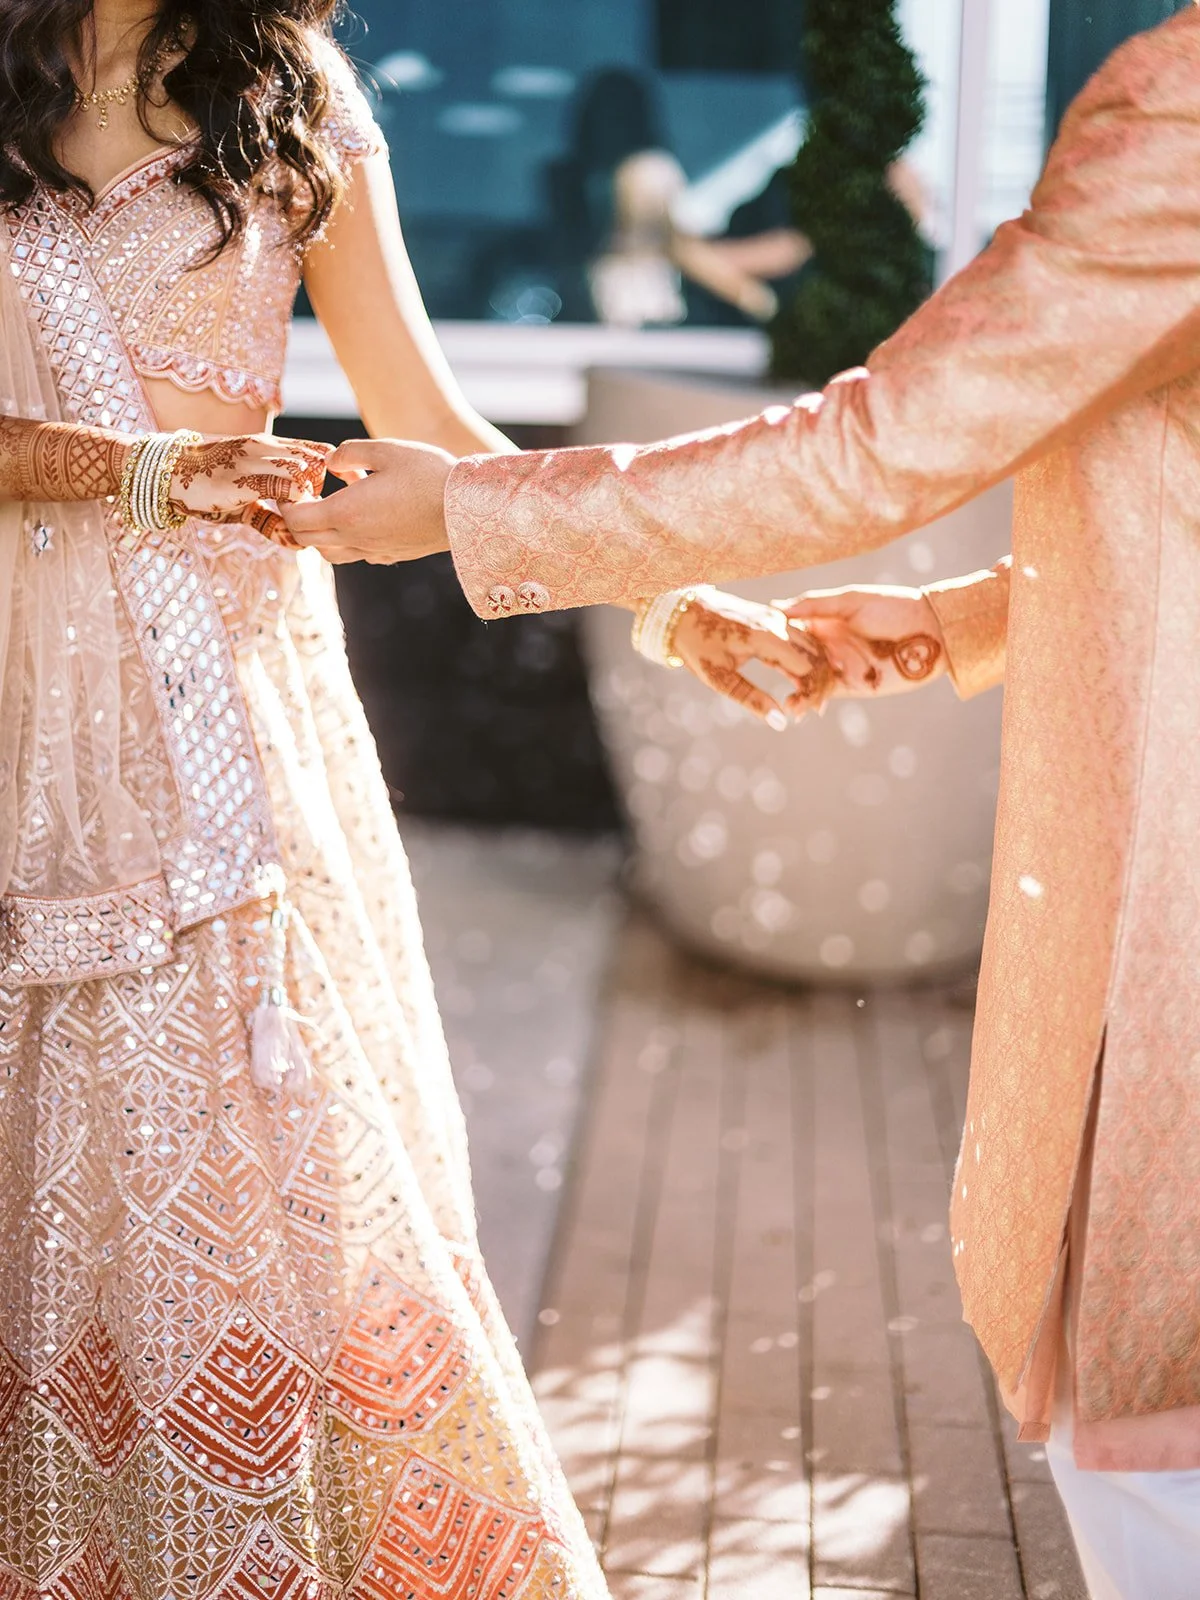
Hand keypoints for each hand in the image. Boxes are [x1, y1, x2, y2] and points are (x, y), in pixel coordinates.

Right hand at [169, 435, 330, 528]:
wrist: (165, 473)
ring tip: (295, 522)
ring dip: (309, 502)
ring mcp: (258, 461)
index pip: (319, 451)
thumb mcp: (243, 499)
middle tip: (309, 515)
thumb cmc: (205, 484)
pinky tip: (286, 530)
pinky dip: (294, 514)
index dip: (327, 477)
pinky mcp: (247, 479)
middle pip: (320, 461)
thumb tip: (296, 542)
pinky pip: (286, 490)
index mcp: (269, 446)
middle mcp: (267, 447)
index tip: (319, 501)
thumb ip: (270, 518)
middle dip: (322, 491)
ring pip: (306, 472)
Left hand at [281, 439, 453, 563]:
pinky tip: (360, 519)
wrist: (468, 509)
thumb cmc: (428, 475)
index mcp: (346, 512)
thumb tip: (330, 462)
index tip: (285, 488)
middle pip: (306, 539)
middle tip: (298, 498)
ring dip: (318, 535)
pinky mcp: (391, 555)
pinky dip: (346, 540)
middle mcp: (355, 538)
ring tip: (325, 510)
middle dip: (294, 520)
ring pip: (329, 552)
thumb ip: (349, 453)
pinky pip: (356, 554)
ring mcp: (373, 551)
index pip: (296, 518)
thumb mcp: (385, 449)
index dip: (284, 504)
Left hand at [671, 590, 836, 726]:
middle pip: (815, 656)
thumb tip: (780, 723)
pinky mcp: (773, 618)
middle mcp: (777, 623)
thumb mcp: (719, 677)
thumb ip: (751, 699)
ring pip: (810, 647)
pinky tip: (800, 681)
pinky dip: (804, 660)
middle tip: (811, 712)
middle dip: (816, 685)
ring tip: (806, 701)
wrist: (681, 611)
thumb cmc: (696, 644)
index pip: (807, 667)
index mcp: (767, 637)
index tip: (802, 714)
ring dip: (813, 673)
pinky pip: (798, 639)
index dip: (810, 693)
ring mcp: (777, 617)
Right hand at [776, 585, 946, 707]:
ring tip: (785, 706)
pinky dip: (812, 701)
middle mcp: (827, 645)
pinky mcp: (853, 686)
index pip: (792, 631)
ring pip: (808, 680)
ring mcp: (838, 666)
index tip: (752, 643)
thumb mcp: (851, 600)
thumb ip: (815, 605)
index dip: (773, 638)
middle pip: (796, 660)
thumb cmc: (894, 606)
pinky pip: (826, 694)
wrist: (932, 631)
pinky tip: (800, 709)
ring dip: (795, 693)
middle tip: (765, 679)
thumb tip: (776, 607)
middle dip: (780, 671)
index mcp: (824, 621)